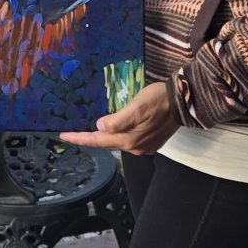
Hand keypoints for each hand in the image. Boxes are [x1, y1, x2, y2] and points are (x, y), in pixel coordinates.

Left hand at [59, 82, 177, 155]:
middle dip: (89, 138)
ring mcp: (144, 146)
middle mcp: (136, 148)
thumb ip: (118, 120)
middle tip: (72, 133)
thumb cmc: (158, 100)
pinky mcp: (151, 142)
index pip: (99, 140)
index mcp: (130, 140)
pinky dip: (117, 135)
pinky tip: (113, 129)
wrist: (183, 102)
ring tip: (89, 131)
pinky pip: (128, 140)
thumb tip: (99, 127)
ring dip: (103, 137)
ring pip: (117, 142)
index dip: (81, 138)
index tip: (64, 136)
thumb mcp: (137, 106)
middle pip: (106, 143)